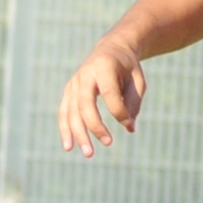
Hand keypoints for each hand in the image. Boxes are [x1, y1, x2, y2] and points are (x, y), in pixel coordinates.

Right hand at [58, 36, 146, 154]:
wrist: (111, 49)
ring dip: (78, 133)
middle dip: (95, 126)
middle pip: (85, 103)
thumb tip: (129, 127)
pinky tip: (69, 147)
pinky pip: (64, 112)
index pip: (109, 93)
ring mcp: (74, 82)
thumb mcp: (138, 80)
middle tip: (108, 143)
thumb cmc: (127, 67)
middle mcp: (85, 74)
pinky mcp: (69, 90)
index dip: (118, 111)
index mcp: (104, 66)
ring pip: (72, 111)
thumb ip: (133, 102)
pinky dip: (66, 129)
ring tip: (88, 153)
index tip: (129, 124)